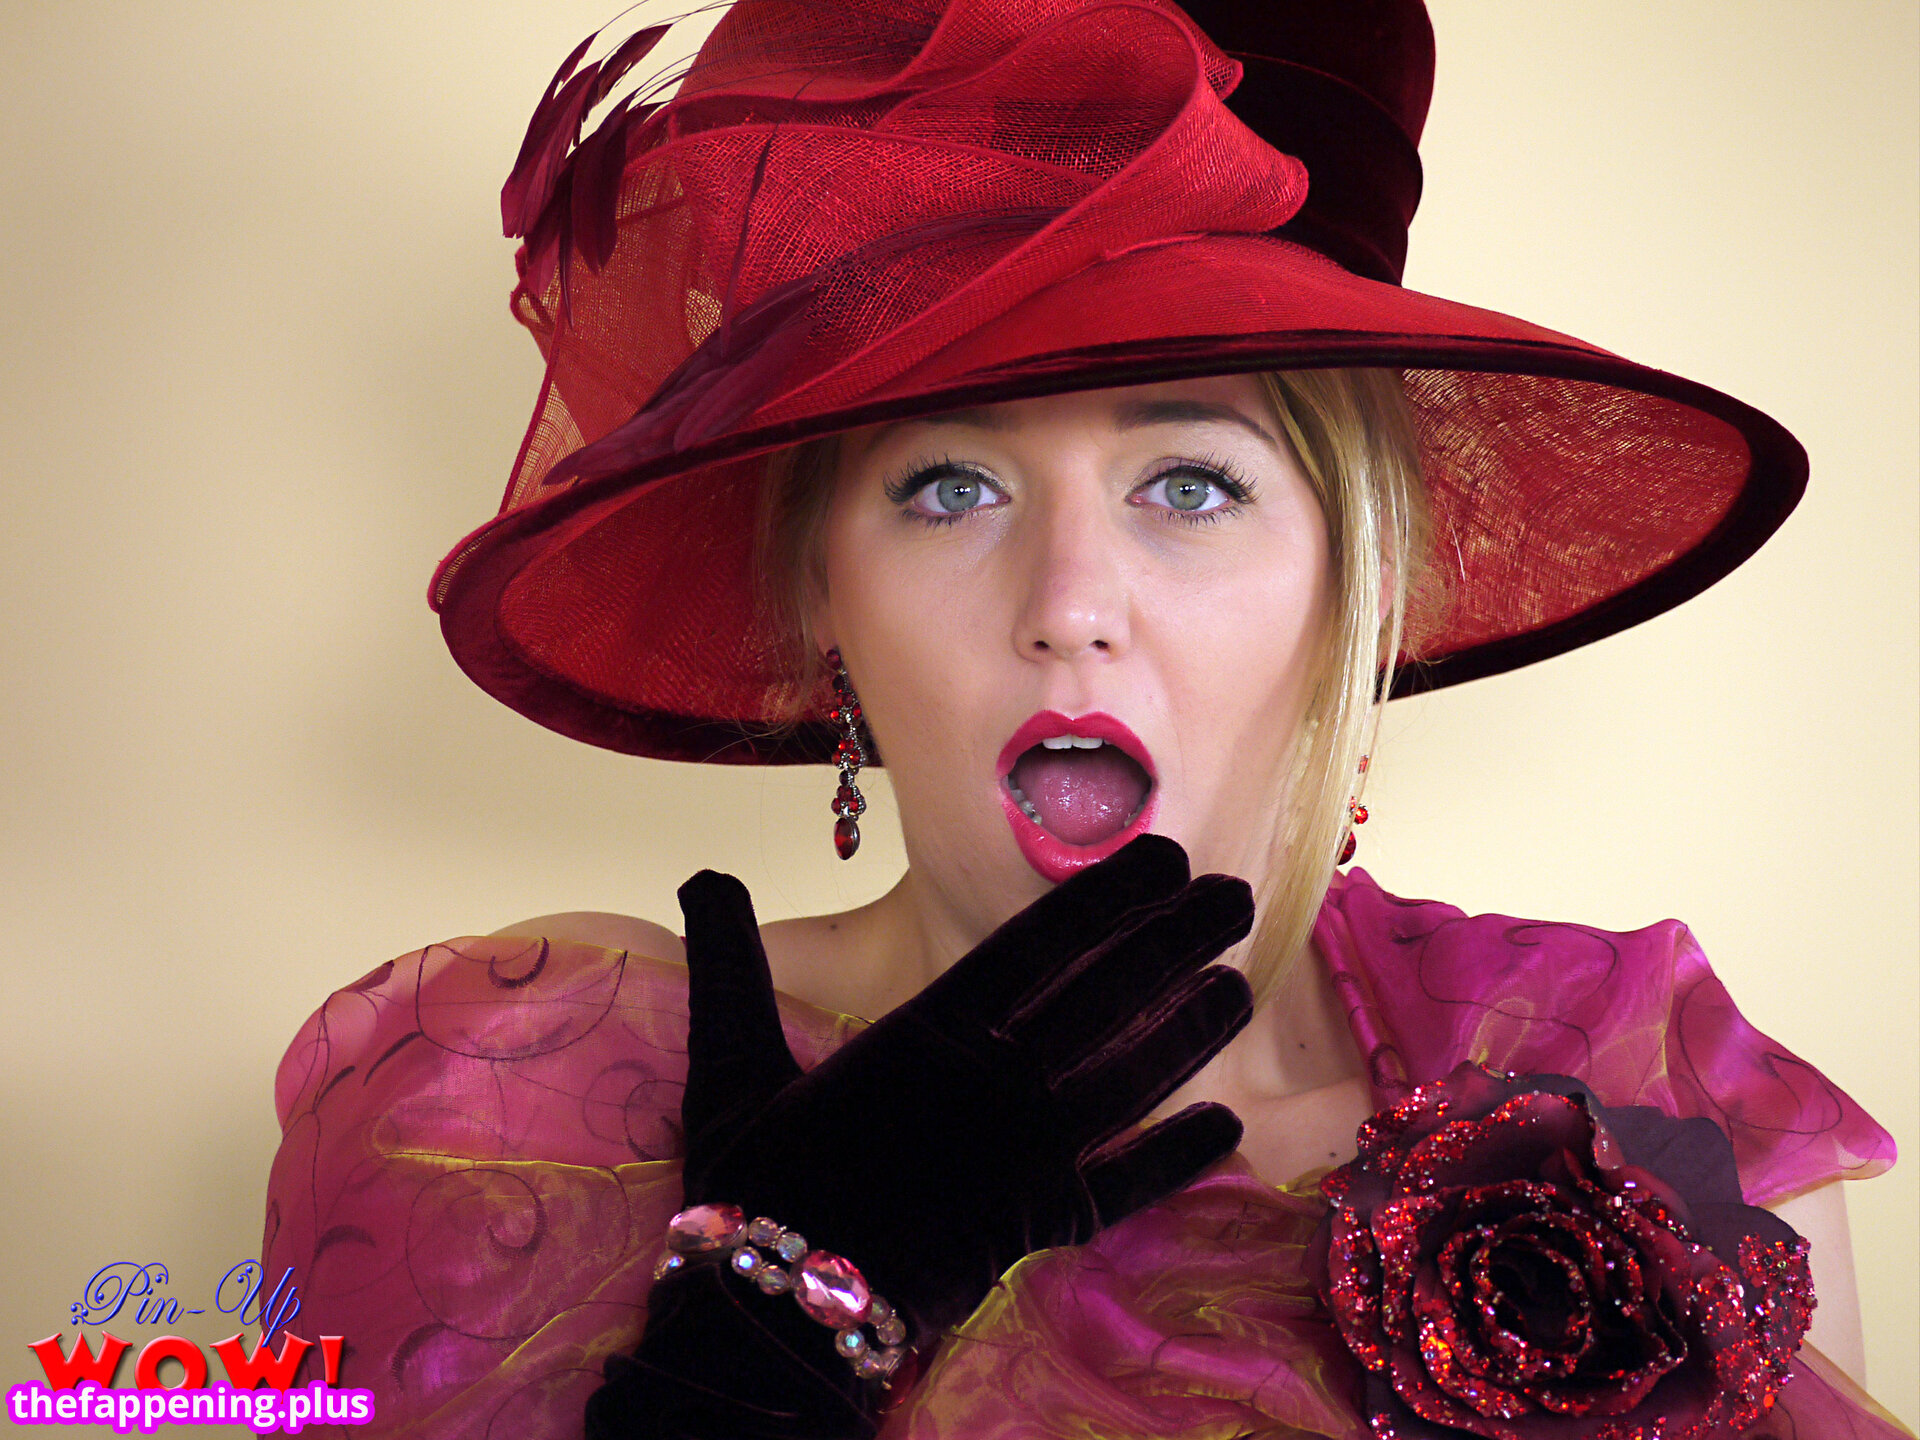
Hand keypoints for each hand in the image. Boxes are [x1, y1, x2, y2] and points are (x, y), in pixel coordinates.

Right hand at [676, 832, 1254, 1339]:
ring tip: (1241, 985)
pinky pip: (1124, 1187)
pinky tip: (1227, 1130)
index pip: (1040, 946)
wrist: (770, 1317)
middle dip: (1176, 941)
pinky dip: (1177, 1159)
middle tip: (1237, 898)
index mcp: (926, 1033)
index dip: (1110, 897)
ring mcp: (1024, 1156)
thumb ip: (730, 958)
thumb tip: (701, 874)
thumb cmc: (750, 1182)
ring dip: (1192, 1030)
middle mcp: (992, 1082)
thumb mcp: (730, 1058)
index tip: (1166, 855)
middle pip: (1105, 998)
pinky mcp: (1035, 1225)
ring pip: (1130, 1079)